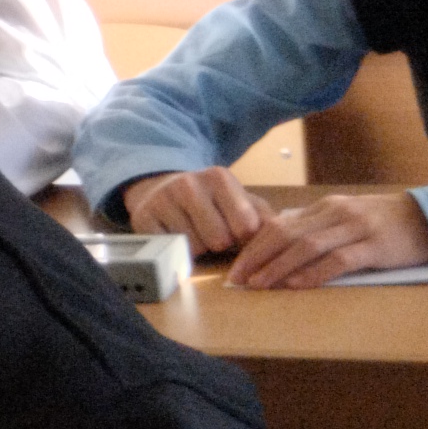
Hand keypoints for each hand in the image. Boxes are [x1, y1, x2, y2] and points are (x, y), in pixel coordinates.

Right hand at [119, 167, 267, 255]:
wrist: (160, 190)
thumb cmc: (209, 202)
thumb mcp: (239, 201)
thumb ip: (264, 217)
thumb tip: (284, 235)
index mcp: (219, 177)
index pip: (246, 227)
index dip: (244, 239)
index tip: (237, 233)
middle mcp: (189, 183)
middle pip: (220, 240)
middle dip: (219, 244)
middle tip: (212, 234)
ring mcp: (163, 199)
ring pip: (195, 247)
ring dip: (198, 249)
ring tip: (193, 234)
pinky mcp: (143, 217)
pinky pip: (171, 250)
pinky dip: (176, 251)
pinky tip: (176, 236)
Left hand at [227, 188, 427, 290]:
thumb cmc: (383, 224)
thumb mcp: (344, 219)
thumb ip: (315, 229)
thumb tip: (276, 247)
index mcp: (323, 208)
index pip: (278, 225)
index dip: (254, 247)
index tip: (235, 269)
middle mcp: (335, 213)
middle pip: (286, 234)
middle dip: (258, 258)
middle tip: (238, 280)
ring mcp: (356, 228)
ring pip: (308, 246)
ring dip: (279, 267)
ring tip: (260, 285)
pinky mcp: (376, 246)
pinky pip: (339, 259)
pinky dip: (315, 273)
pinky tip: (298, 285)